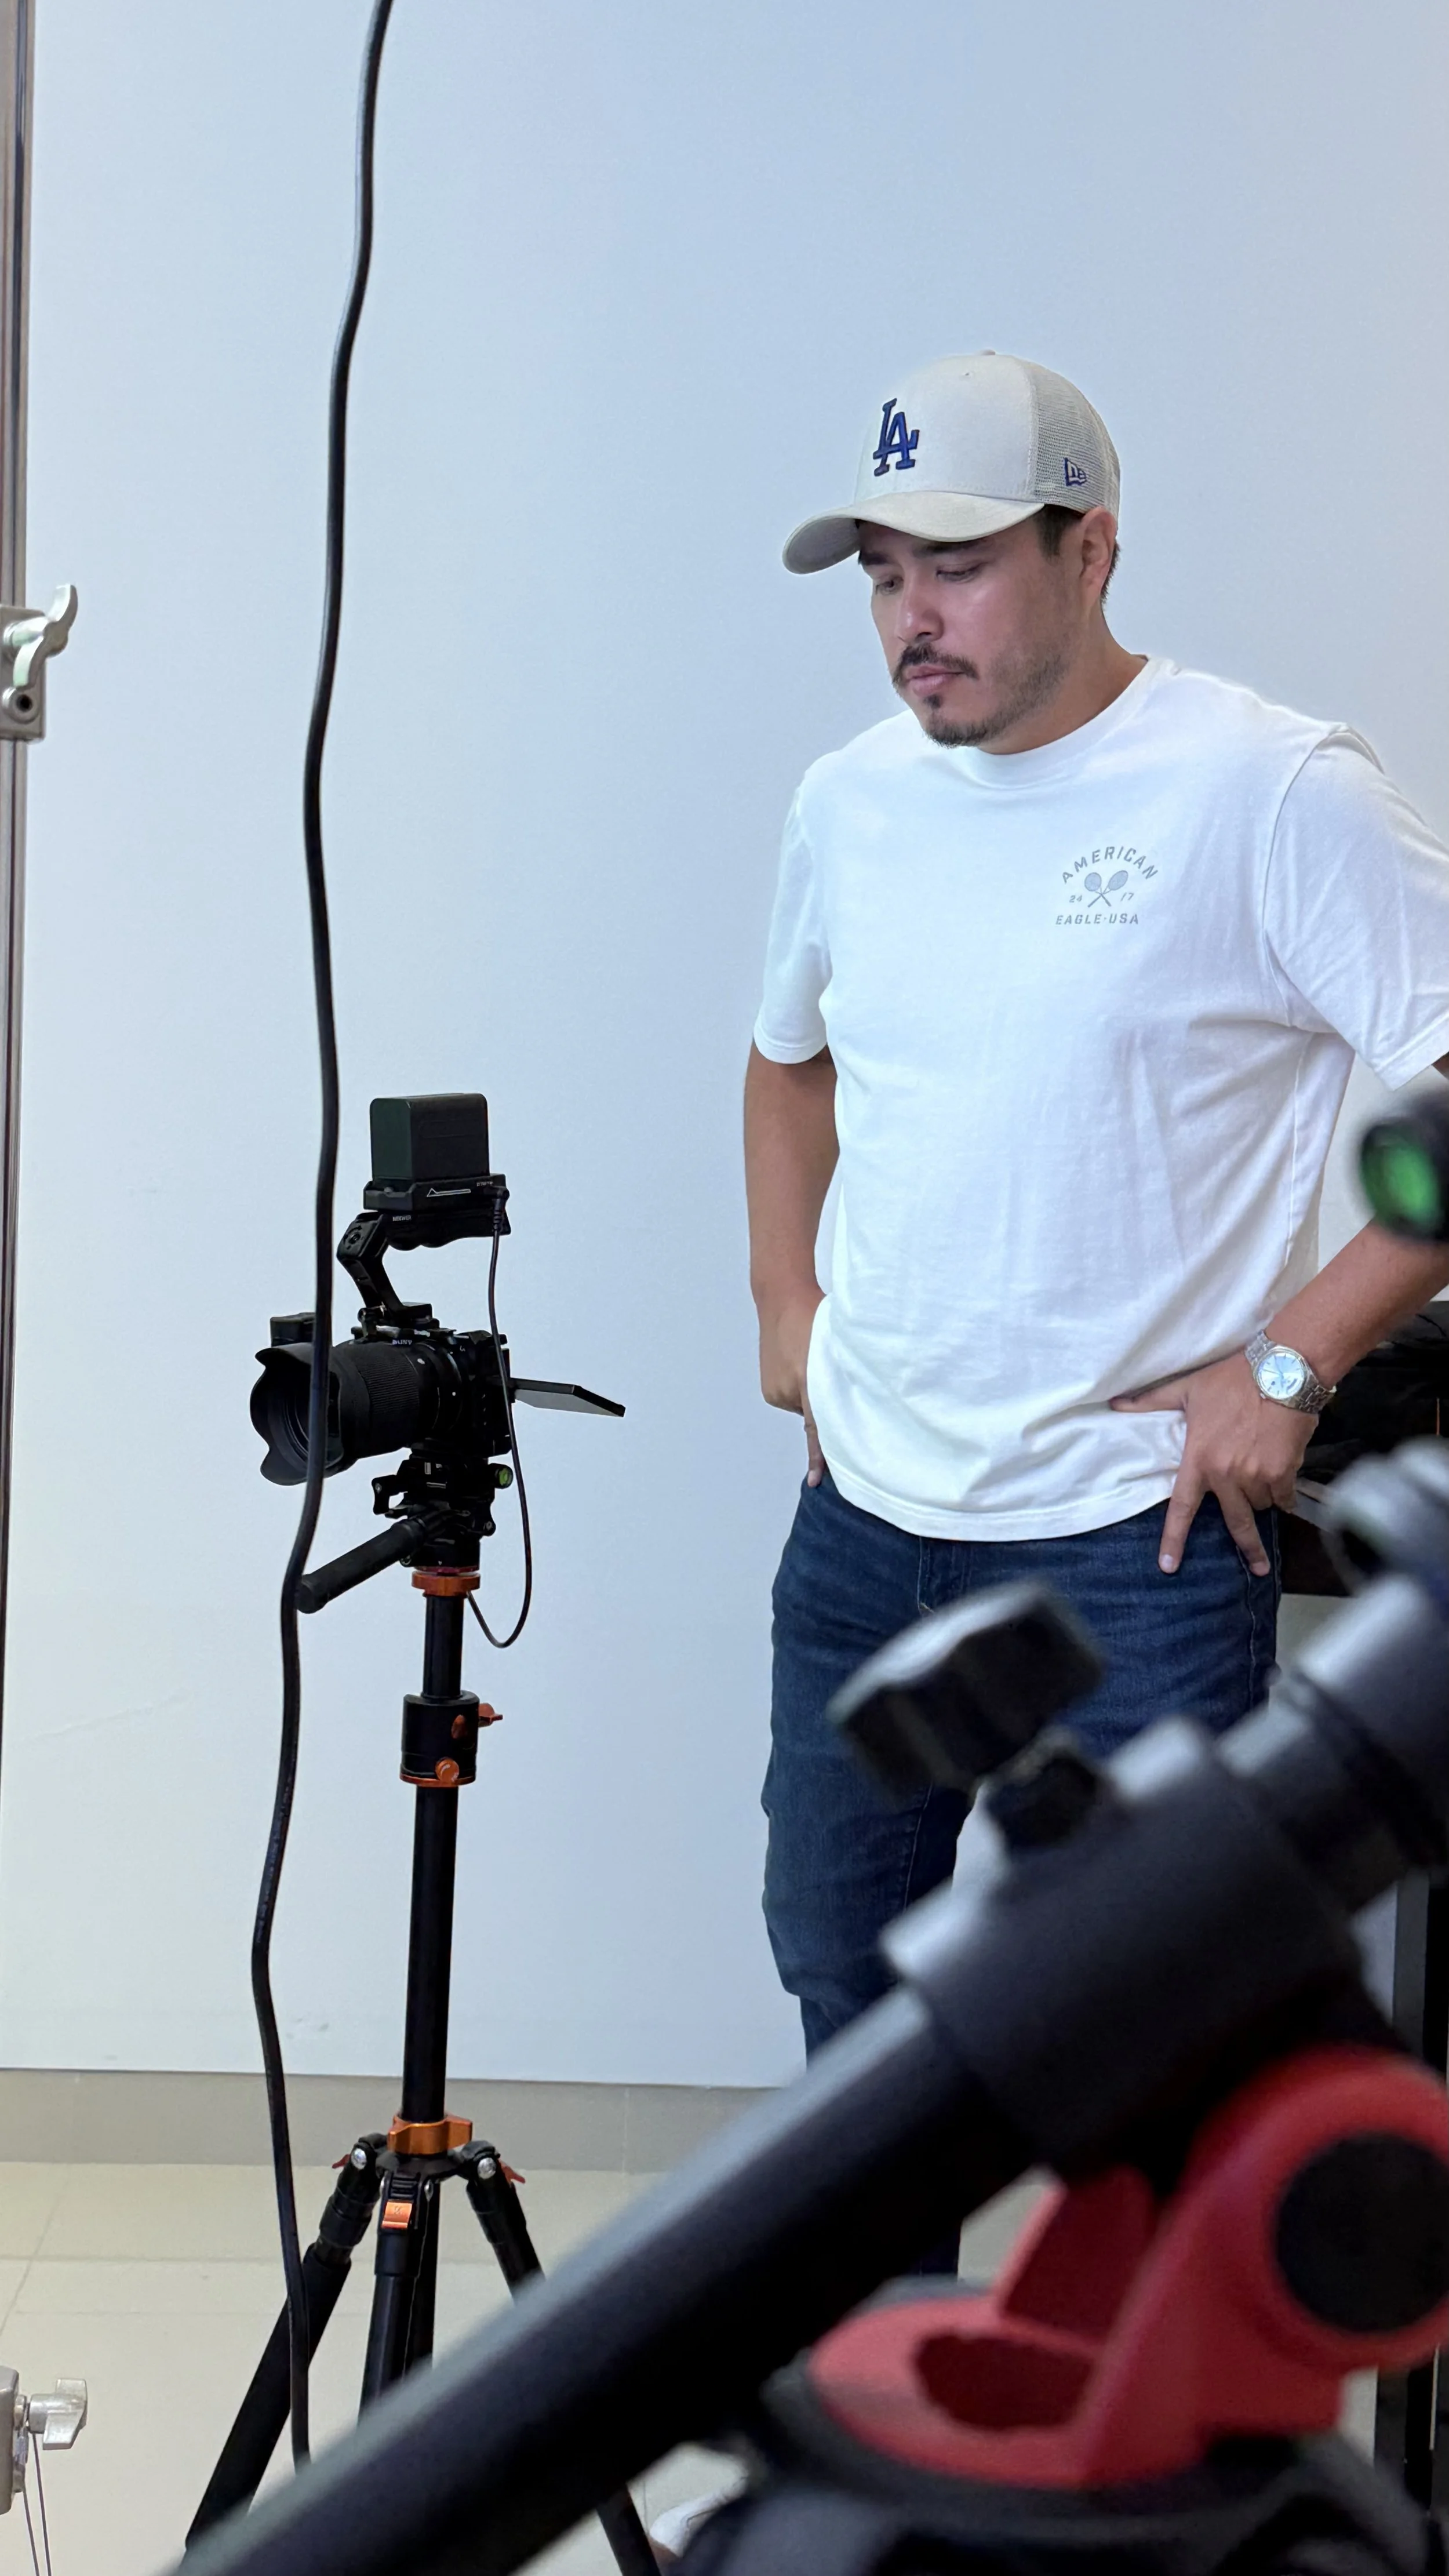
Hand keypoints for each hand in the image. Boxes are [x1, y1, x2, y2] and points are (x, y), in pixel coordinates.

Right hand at [758, 1287, 825, 1486]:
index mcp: (809, 1380)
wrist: (782, 1296)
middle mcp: (788, 1391)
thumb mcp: (836, 1346)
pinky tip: (801, 1365)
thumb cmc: (817, 1316)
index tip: (817, 1480)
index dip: (820, 1455)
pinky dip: (800, 1389)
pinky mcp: (769, 1389)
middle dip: (826, 1410)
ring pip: (805, 1407)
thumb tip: (847, 1405)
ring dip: (814, 1395)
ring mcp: (776, 1391)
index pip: (818, 1428)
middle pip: (816, 1417)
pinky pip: (792, 1399)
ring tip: (814, 1363)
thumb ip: (842, 1378)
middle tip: (834, 1392)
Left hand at [1111, 1352, 1312, 1574]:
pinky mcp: (1284, 1471)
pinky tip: (1284, 1480)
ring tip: (1262, 1472)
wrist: (1281, 1371)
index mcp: (1199, 1460)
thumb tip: (1116, 1404)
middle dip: (1249, 1549)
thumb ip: (1152, 1402)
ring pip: (1261, 1503)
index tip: (1169, 1566)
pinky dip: (1284, 1492)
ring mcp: (1257, 1476)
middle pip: (1237, 1523)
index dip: (1174, 1539)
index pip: (1182, 1508)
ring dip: (1262, 1497)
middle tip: (1258, 1569)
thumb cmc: (1231, 1380)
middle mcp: (1227, 1476)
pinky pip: (1284, 1496)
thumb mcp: (1188, 1389)